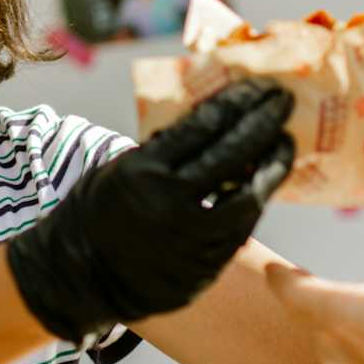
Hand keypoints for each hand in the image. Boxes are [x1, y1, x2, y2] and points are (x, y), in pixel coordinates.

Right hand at [7, 81, 294, 347]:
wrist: (78, 275)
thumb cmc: (100, 211)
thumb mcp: (123, 167)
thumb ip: (167, 148)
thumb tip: (217, 117)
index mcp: (144, 171)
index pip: (205, 126)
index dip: (238, 103)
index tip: (260, 87)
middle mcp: (169, 204)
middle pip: (233, 155)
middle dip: (264, 124)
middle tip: (283, 102)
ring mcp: (189, 241)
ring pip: (248, 199)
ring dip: (273, 167)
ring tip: (285, 144)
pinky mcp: (202, 269)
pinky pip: (240, 231)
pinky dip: (254, 203)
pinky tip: (263, 185)